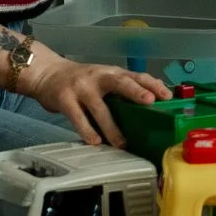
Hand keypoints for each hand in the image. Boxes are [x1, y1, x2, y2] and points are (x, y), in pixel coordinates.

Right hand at [18, 54, 166, 147]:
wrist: (47, 73)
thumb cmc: (82, 80)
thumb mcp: (104, 78)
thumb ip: (124, 88)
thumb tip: (152, 100)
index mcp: (112, 72)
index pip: (136, 75)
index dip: (152, 84)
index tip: (167, 96)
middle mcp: (99, 77)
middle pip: (120, 82)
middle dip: (136, 91)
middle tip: (150, 102)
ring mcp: (81, 87)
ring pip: (99, 107)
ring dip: (111, 126)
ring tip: (122, 142)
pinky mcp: (65, 99)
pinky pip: (78, 117)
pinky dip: (87, 130)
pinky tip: (95, 141)